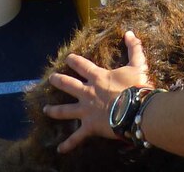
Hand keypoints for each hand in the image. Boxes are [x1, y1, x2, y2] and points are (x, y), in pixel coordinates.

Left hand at [44, 31, 151, 152]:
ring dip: (54, 110)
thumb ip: (134, 48)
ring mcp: (86, 110)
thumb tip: (130, 33)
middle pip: (68, 85)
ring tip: (46, 109)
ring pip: (65, 110)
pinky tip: (60, 149)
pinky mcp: (89, 126)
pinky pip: (77, 137)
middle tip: (51, 79)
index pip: (82, 66)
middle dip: (58, 81)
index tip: (67, 58)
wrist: (136, 109)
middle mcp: (88, 93)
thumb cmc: (136, 86)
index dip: (74, 61)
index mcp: (98, 77)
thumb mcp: (138, 64)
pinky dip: (68, 144)